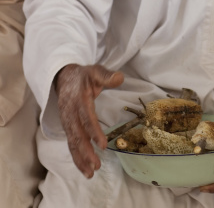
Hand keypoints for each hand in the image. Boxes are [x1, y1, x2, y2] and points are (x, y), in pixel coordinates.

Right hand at [55, 63, 123, 177]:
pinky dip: (76, 157)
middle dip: (86, 152)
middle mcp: (71, 113)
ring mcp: (67, 121)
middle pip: (78, 135)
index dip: (94, 132)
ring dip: (81, 158)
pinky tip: (84, 168)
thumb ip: (107, 76)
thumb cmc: (83, 76)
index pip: (87, 118)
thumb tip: (120, 78)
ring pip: (73, 142)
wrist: (63, 77)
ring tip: (91, 173)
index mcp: (79, 99)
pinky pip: (71, 143)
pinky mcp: (67, 127)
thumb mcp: (95, 71)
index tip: (103, 145)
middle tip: (97, 165)